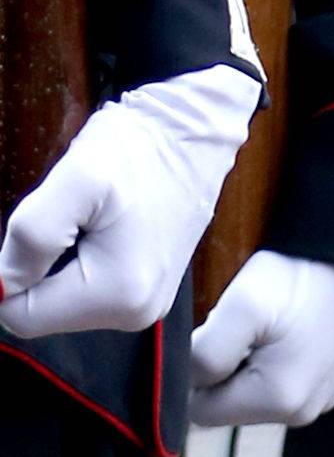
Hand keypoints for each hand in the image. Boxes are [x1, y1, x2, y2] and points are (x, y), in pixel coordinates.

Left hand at [0, 63, 259, 339]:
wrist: (192, 139)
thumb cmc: (138, 152)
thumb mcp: (75, 180)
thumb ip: (32, 235)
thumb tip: (3, 283)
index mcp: (117, 295)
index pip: (22, 316)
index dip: (8, 274)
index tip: (33, 227)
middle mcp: (134, 314)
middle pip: (43, 312)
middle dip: (35, 267)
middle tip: (65, 218)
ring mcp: (143, 307)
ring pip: (61, 302)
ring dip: (54, 263)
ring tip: (86, 219)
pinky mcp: (145, 293)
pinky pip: (85, 292)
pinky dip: (76, 263)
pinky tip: (98, 229)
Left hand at [190, 253, 333, 429]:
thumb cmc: (300, 278)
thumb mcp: (241, 307)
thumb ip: (204, 355)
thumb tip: (187, 383)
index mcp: (278, 400)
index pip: (201, 410)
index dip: (193, 374)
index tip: (210, 334)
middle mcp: (303, 413)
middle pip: (232, 405)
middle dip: (223, 370)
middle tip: (240, 325)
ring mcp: (323, 401)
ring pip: (257, 395)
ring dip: (249, 366)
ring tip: (266, 325)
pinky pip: (287, 385)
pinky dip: (277, 362)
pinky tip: (289, 330)